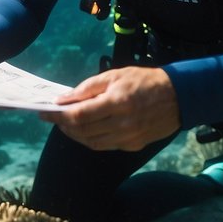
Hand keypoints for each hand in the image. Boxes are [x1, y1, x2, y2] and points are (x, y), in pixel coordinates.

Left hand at [39, 66, 180, 151]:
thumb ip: (88, 88)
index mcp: (117, 102)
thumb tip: (64, 100)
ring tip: (66, 124)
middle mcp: (123, 124)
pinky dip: (90, 139)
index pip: (79, 115)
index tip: (44, 112)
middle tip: (53, 117)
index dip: (58, 115)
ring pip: (91, 143)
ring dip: (74, 135)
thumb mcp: (115, 75)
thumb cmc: (144, 81)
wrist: (179, 96)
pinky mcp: (133, 146)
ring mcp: (128, 138)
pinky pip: (105, 146)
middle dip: (63, 125)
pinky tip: (85, 130)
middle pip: (82, 131)